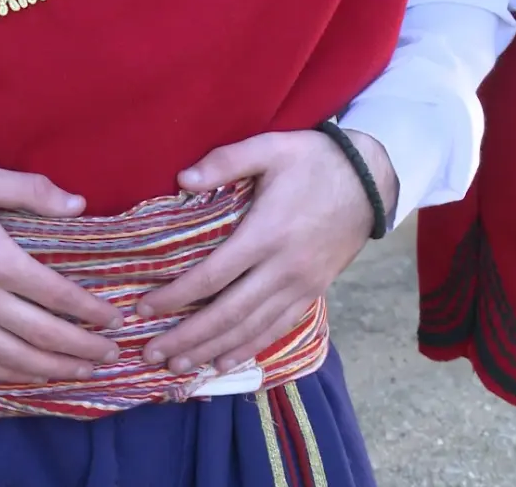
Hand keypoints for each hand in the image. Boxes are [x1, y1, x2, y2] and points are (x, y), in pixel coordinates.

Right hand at [0, 162, 122, 382]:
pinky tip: (29, 378)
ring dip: (55, 369)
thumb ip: (32, 191)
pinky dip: (9, 376)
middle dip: (84, 348)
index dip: (92, 312)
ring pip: (15, 359)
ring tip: (83, 372)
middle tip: (112, 354)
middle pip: (45, 335)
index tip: (115, 319)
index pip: (59, 296)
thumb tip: (79, 204)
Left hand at [138, 130, 397, 373]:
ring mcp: (301, 285)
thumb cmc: (315, 161)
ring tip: (178, 366)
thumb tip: (182, 180)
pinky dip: (249, 348)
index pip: (211, 276)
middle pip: (228, 313)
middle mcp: (283, 268)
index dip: (176, 297)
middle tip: (152, 354)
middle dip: (187, 337)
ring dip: (212, 351)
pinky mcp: (314, 292)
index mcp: (266, 233)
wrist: (372, 180)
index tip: (144, 309)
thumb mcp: (271, 148)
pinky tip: (224, 362)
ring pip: (251, 328)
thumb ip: (226, 161)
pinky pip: (278, 328)